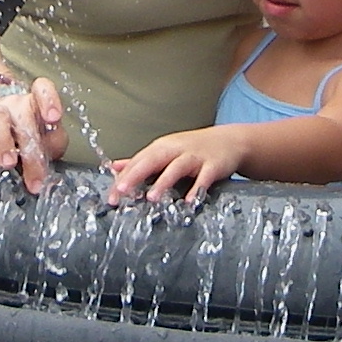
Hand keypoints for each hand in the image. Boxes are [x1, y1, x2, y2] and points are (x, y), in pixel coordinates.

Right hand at [0, 75, 68, 193]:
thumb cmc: (24, 133)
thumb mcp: (43, 137)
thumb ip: (53, 145)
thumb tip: (51, 164)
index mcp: (36, 106)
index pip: (43, 92)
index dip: (49, 101)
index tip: (53, 118)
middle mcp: (15, 107)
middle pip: (25, 119)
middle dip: (31, 147)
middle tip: (36, 174)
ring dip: (3, 141)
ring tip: (8, 163)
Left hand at [106, 130, 241, 204]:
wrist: (230, 140)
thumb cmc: (193, 148)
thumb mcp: (164, 151)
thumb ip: (140, 161)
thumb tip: (114, 167)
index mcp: (161, 148)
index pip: (138, 162)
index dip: (123, 178)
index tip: (112, 195)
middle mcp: (176, 150)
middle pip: (152, 161)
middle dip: (136, 175)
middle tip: (122, 191)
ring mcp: (195, 156)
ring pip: (176, 167)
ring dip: (163, 182)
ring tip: (151, 198)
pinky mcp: (213, 165)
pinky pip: (204, 178)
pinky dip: (197, 188)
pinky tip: (189, 201)